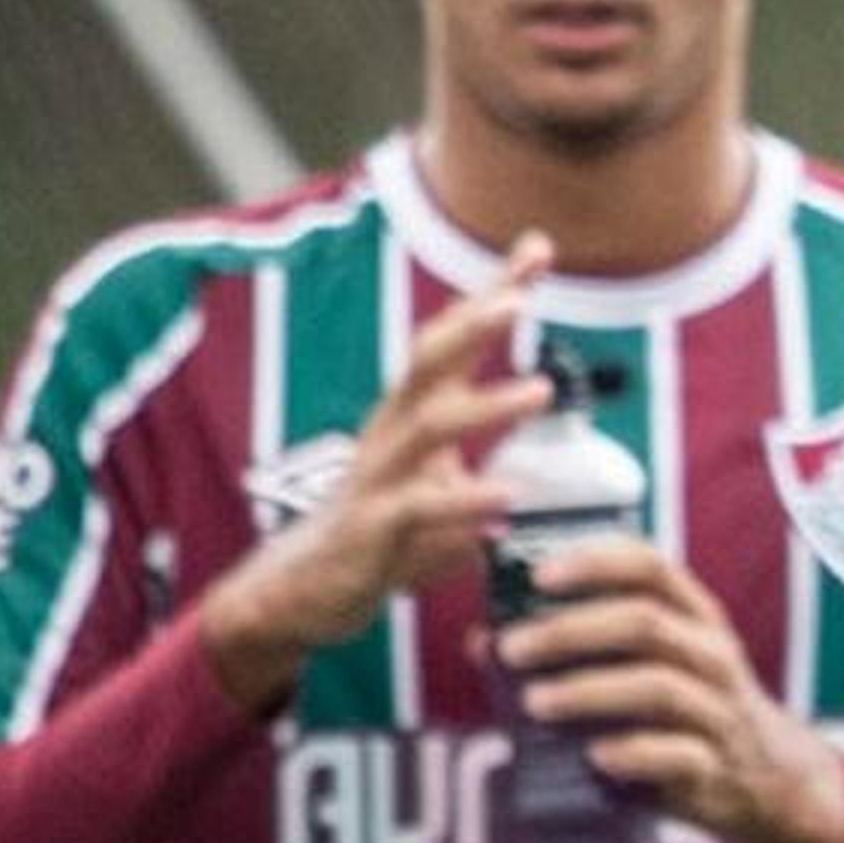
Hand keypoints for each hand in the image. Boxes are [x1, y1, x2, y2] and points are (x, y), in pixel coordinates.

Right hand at [197, 233, 553, 709]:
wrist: (300, 596)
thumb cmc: (375, 537)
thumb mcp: (435, 495)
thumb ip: (477, 483)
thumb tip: (529, 486)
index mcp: (409, 414)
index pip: (452, 338)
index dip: (492, 292)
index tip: (538, 246)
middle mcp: (391, 433)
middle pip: (430, 360)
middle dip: (474, 322)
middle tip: (521, 295)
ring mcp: (378, 478)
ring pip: (429, 427)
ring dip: (487, 405)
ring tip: (543, 391)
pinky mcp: (371, 529)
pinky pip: (420, 507)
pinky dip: (466, 499)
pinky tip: (508, 497)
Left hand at [496, 537, 843, 842]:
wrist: (760, 776)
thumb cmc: (681, 708)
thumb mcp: (643, 664)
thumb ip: (574, 647)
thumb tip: (484, 638)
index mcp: (693, 614)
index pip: (651, 566)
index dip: (595, 562)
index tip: (538, 574)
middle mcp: (710, 652)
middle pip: (645, 622)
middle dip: (572, 630)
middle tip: (513, 648)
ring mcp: (716, 707)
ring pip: (657, 686)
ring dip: (589, 690)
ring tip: (533, 703)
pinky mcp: (712, 764)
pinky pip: (677, 754)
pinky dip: (633, 753)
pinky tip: (594, 757)